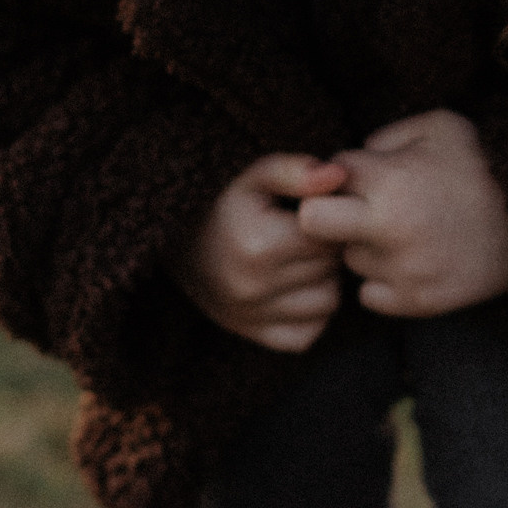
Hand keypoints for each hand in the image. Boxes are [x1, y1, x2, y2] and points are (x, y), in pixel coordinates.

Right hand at [170, 153, 350, 351]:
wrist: (170, 237)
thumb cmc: (219, 199)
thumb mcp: (252, 175)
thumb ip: (295, 171)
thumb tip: (338, 176)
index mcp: (258, 246)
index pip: (330, 239)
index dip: (331, 222)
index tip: (315, 213)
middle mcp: (252, 288)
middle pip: (330, 270)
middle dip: (327, 249)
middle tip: (307, 233)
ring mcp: (250, 316)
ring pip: (327, 304)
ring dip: (323, 281)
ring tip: (301, 259)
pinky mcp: (248, 333)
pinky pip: (306, 335)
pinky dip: (310, 315)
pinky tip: (294, 289)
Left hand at [297, 108, 507, 317]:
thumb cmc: (486, 166)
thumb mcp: (439, 127)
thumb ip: (386, 136)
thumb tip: (349, 161)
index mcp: (390, 180)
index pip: (326, 176)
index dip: (340, 173)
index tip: (361, 176)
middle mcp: (390, 229)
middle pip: (313, 224)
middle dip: (327, 214)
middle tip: (356, 211)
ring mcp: (404, 270)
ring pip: (349, 260)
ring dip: (365, 246)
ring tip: (404, 232)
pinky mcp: (419, 302)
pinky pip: (370, 295)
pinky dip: (383, 280)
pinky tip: (411, 260)